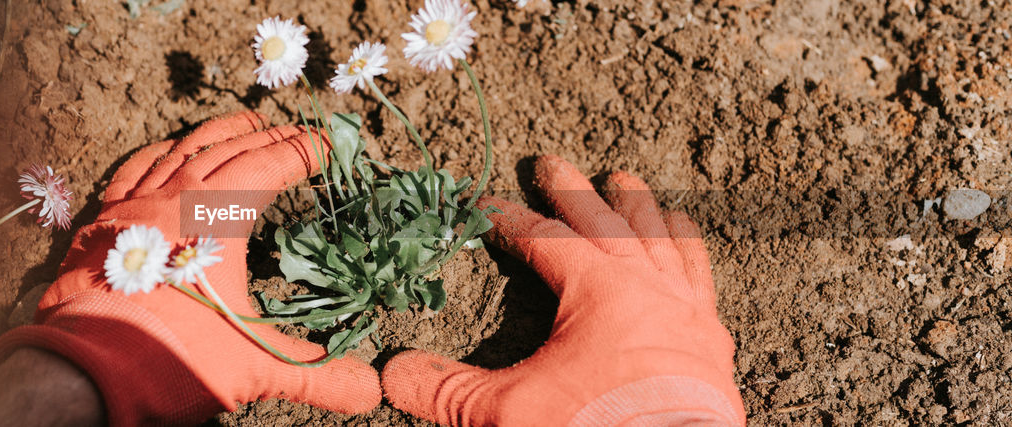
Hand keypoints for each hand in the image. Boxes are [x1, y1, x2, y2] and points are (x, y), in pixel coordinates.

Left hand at [0, 111, 379, 424]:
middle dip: (269, 138)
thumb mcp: (254, 368)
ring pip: (181, 151)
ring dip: (218, 135)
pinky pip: (134, 170)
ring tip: (245, 126)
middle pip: (228, 150)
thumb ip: (317, 375)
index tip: (328, 146)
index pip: (268, 167)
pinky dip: (160, 154)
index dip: (302, 152)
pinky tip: (169, 151)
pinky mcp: (102, 225)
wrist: (82, 374)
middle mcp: (173, 199)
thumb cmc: (172, 360)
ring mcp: (133, 208)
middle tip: (297, 134)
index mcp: (214, 218)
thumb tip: (370, 392)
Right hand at [381, 155, 744, 425]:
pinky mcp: (711, 340)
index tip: (484, 205)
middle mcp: (646, 286)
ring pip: (662, 240)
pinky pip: (701, 279)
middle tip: (551, 164)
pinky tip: (685, 246)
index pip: (544, 240)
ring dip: (640, 209)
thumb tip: (391, 373)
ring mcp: (685, 310)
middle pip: (605, 222)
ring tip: (629, 184)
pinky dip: (690, 255)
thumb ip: (449, 388)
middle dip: (573, 192)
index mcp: (598, 289)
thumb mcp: (509, 411)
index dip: (508, 220)